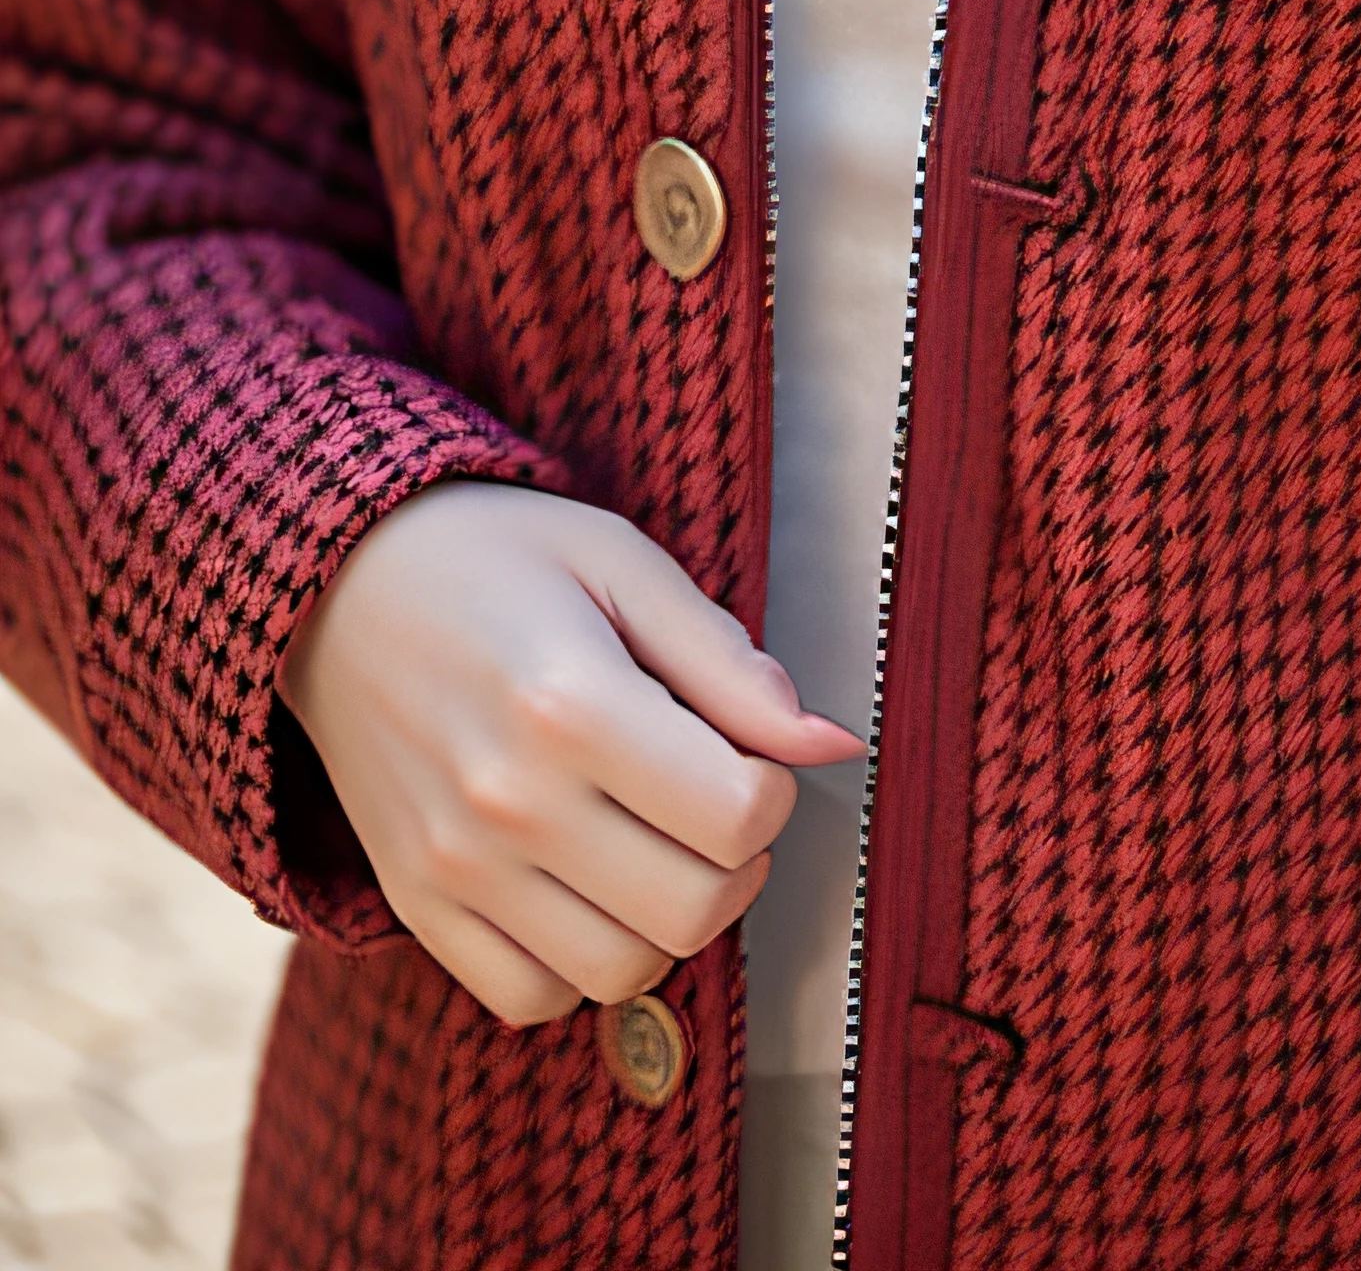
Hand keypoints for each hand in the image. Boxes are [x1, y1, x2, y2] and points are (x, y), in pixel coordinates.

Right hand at [281, 482, 861, 1026]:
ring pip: (622, 972)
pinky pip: (530, 998)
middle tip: (719, 802)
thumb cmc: (495, 558)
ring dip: (670, 921)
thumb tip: (832, 746)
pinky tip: (588, 889)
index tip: (749, 750)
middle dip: (741, 863)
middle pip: (693, 908)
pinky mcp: (416, 906)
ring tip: (657, 843)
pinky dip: (581, 966)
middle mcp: (508, 804)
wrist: (332, 585)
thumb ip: (729, 663)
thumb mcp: (620, 565)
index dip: (775, 788)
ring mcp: (454, 869)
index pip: (738, 816)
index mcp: (570, 704)